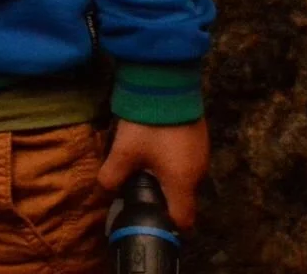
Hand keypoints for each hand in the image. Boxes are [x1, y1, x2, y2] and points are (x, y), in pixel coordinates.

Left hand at [97, 116, 208, 230]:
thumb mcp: (124, 151)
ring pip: (184, 177)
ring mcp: (202, 154)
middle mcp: (198, 173)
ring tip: (144, 163)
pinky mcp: (201, 138)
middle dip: (162, 197)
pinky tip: (157, 146)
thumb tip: (104, 191)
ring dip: (167, 176)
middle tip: (138, 187)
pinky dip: (173, 160)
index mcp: (182, 183)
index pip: (182, 221)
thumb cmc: (148, 124)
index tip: (148, 217)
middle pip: (181, 198)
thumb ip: (112, 177)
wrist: (166, 82)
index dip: (166, 224)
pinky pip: (187, 160)